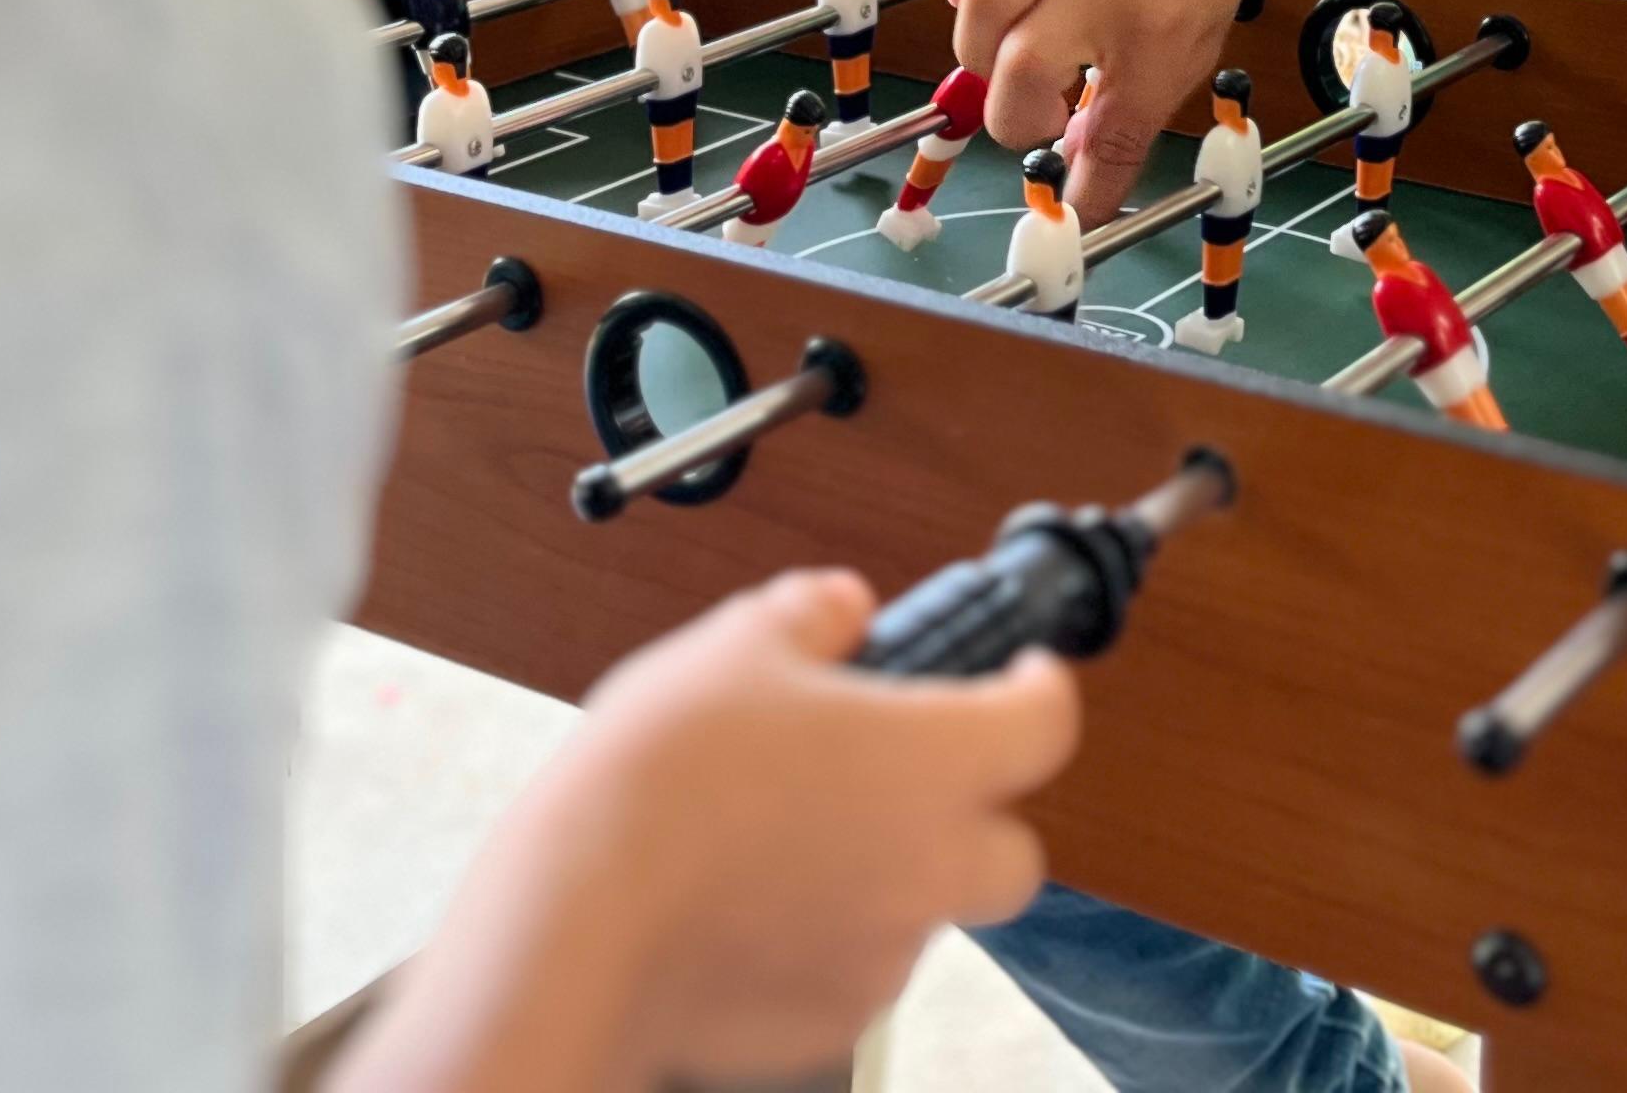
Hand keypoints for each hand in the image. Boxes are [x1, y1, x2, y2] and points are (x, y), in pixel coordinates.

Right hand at [537, 572, 1076, 1085]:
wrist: (579, 921)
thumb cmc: (660, 779)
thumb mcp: (734, 644)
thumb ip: (813, 613)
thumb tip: (845, 608)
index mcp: (933, 763)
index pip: (1046, 723)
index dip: (1041, 689)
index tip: (1023, 673)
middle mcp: (931, 866)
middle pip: (1014, 850)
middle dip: (979, 814)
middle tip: (905, 775)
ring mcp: (883, 954)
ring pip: (926, 912)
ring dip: (888, 875)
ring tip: (789, 835)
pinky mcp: (828, 1019)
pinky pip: (854, 972)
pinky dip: (823, 938)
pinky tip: (748, 902)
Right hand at [932, 0, 1251, 222]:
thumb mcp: (1196, 29)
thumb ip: (1138, 104)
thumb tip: (1080, 172)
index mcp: (1163, 23)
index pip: (1119, 129)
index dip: (1091, 190)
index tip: (1075, 211)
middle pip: (1022, 70)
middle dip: (1018, 117)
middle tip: (1045, 108)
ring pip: (982, 8)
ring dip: (985, 52)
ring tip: (1017, 52)